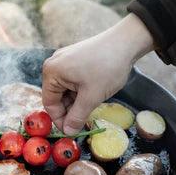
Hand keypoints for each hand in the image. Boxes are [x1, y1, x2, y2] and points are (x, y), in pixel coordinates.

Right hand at [42, 14, 154, 134]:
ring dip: (77, 101)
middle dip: (70, 110)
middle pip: (57, 97)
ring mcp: (64, 60)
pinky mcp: (75, 58)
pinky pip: (72, 81)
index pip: (49, 104)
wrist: (126, 42)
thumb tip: (68, 132)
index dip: (60, 120)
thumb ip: (77, 117)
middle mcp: (54, 64)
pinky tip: (93, 94)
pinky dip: (80, 91)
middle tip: (84, 120)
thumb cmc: (106, 68)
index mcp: (52, 72)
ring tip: (92, 105)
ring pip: (66, 90)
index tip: (73, 131)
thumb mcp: (91, 97)